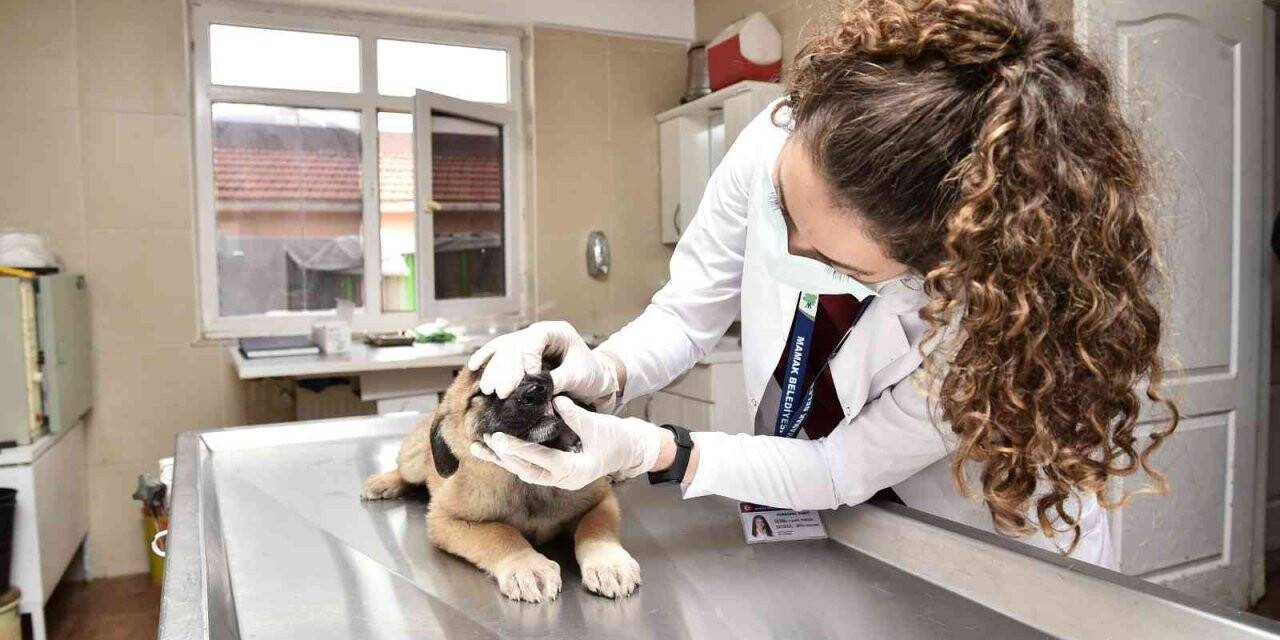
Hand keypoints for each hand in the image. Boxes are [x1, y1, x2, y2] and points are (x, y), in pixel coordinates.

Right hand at [467, 321, 619, 405]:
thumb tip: (535, 391)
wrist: (595, 378)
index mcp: (557, 331)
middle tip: (501, 392)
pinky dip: (487, 358)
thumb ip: (558, 381)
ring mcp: (528, 341)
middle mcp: (539, 333)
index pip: (535, 338)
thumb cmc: (591, 375)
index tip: (529, 377)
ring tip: (488, 389)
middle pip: (516, 345)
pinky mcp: (521, 353)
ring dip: (495, 370)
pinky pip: (500, 351)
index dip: (528, 356)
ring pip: (505, 349)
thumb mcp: (579, 377)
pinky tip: (473, 365)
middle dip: (506, 369)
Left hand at [470, 397, 662, 489]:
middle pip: (527, 470)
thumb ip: (575, 414)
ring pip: (524, 471)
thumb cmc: (616, 438)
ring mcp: (558, 479)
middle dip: (503, 457)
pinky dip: (512, 458)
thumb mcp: (598, 424)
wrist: (629, 450)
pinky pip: (529, 467)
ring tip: (479, 448)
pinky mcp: (554, 472)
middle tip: (484, 442)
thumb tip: (554, 399)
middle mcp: (563, 479)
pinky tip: (495, 449)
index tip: (499, 439)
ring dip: (502, 460)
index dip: (519, 450)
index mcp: (575, 470)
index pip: (541, 461)